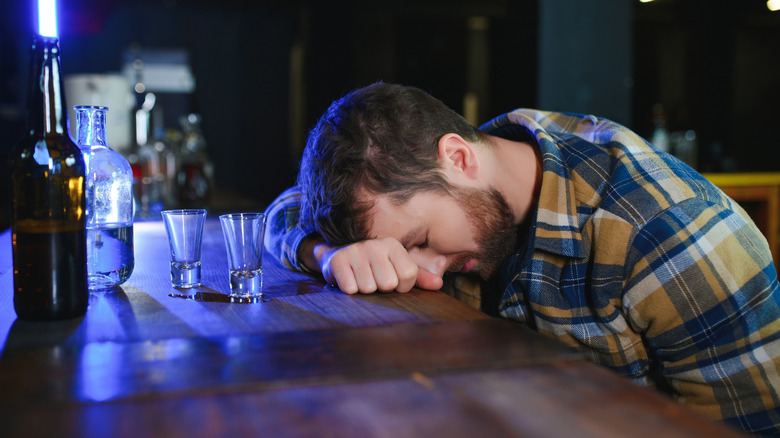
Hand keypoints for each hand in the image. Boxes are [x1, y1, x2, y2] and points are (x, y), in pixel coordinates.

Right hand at [306, 237, 443, 293]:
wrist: (337, 257)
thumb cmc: (372, 267)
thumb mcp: (396, 269)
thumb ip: (418, 277)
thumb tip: (438, 284)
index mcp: (393, 245)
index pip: (409, 275)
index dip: (401, 287)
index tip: (392, 282)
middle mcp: (375, 244)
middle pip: (389, 284)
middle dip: (381, 289)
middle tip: (373, 279)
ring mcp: (355, 250)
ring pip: (369, 288)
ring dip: (364, 290)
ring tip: (360, 278)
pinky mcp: (337, 259)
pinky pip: (351, 288)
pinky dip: (350, 290)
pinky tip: (349, 279)